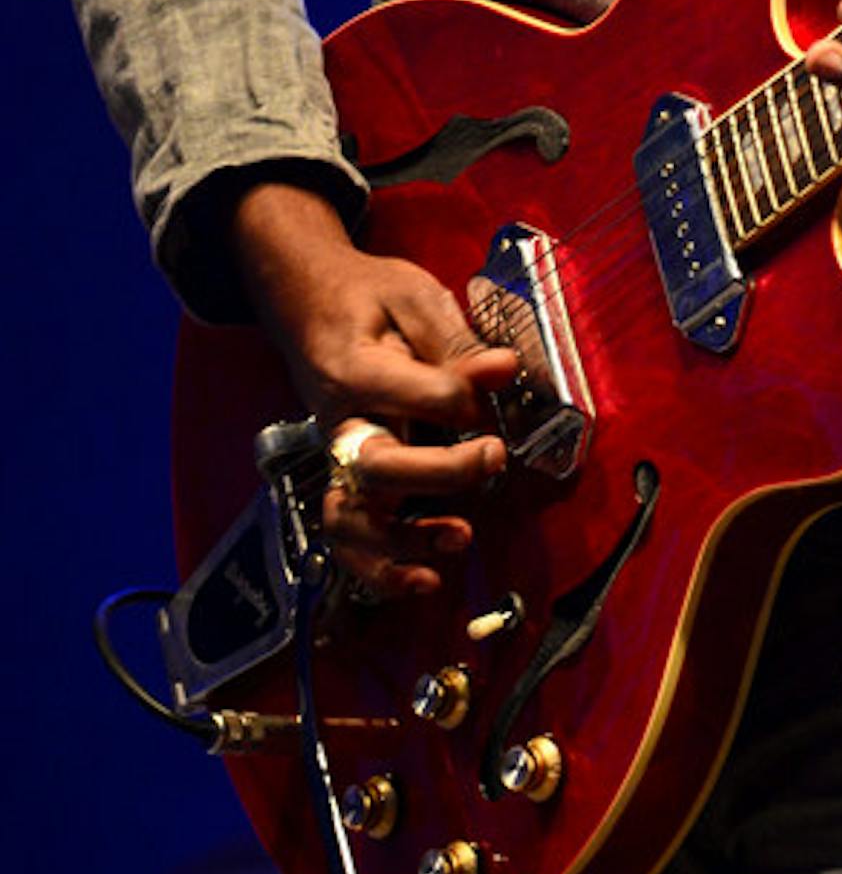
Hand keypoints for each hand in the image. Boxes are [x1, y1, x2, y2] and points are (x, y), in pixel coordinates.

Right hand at [229, 180, 516, 598]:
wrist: (305, 301)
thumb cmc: (366, 295)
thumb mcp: (412, 295)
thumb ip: (455, 341)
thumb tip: (505, 370)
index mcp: (352, 368)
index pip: (408, 392)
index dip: (457, 395)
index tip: (500, 374)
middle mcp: (340, 423)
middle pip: (378, 467)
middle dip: (441, 472)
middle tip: (494, 455)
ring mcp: (339, 457)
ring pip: (353, 519)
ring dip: (403, 541)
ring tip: (459, 539)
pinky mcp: (346, 477)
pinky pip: (352, 533)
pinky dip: (381, 566)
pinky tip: (425, 578)